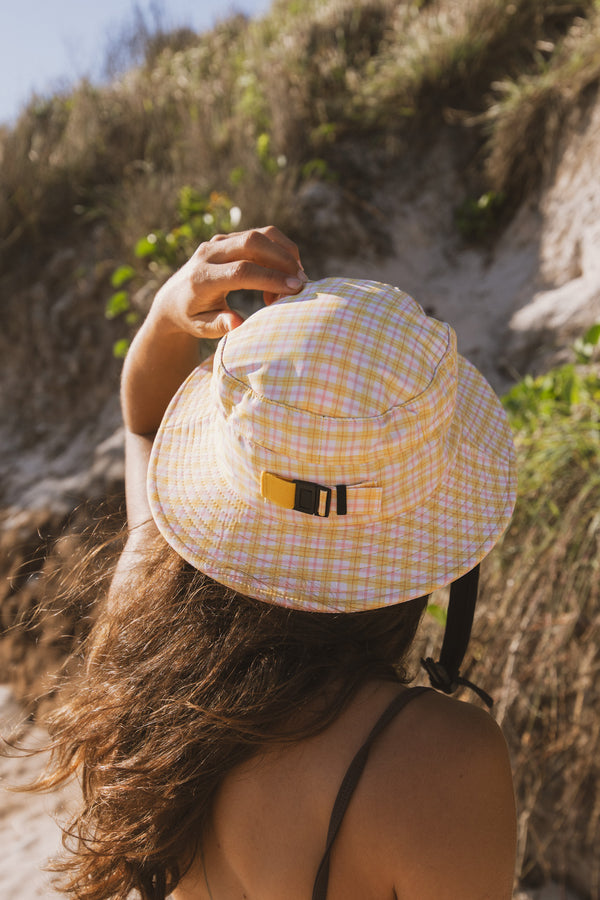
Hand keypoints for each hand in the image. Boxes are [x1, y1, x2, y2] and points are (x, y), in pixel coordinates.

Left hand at [148, 226, 306, 339]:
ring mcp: (219, 242)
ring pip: (260, 234)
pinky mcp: (229, 238)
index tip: (295, 288)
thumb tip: (238, 323)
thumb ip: (219, 325)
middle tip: (303, 282)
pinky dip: (279, 251)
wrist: (173, 298)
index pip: (242, 271)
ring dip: (285, 253)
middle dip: (283, 260)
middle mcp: (209, 253)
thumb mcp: (201, 328)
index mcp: (202, 278)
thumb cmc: (192, 317)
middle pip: (253, 243)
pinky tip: (284, 274)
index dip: (271, 278)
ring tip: (295, 279)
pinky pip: (261, 236)